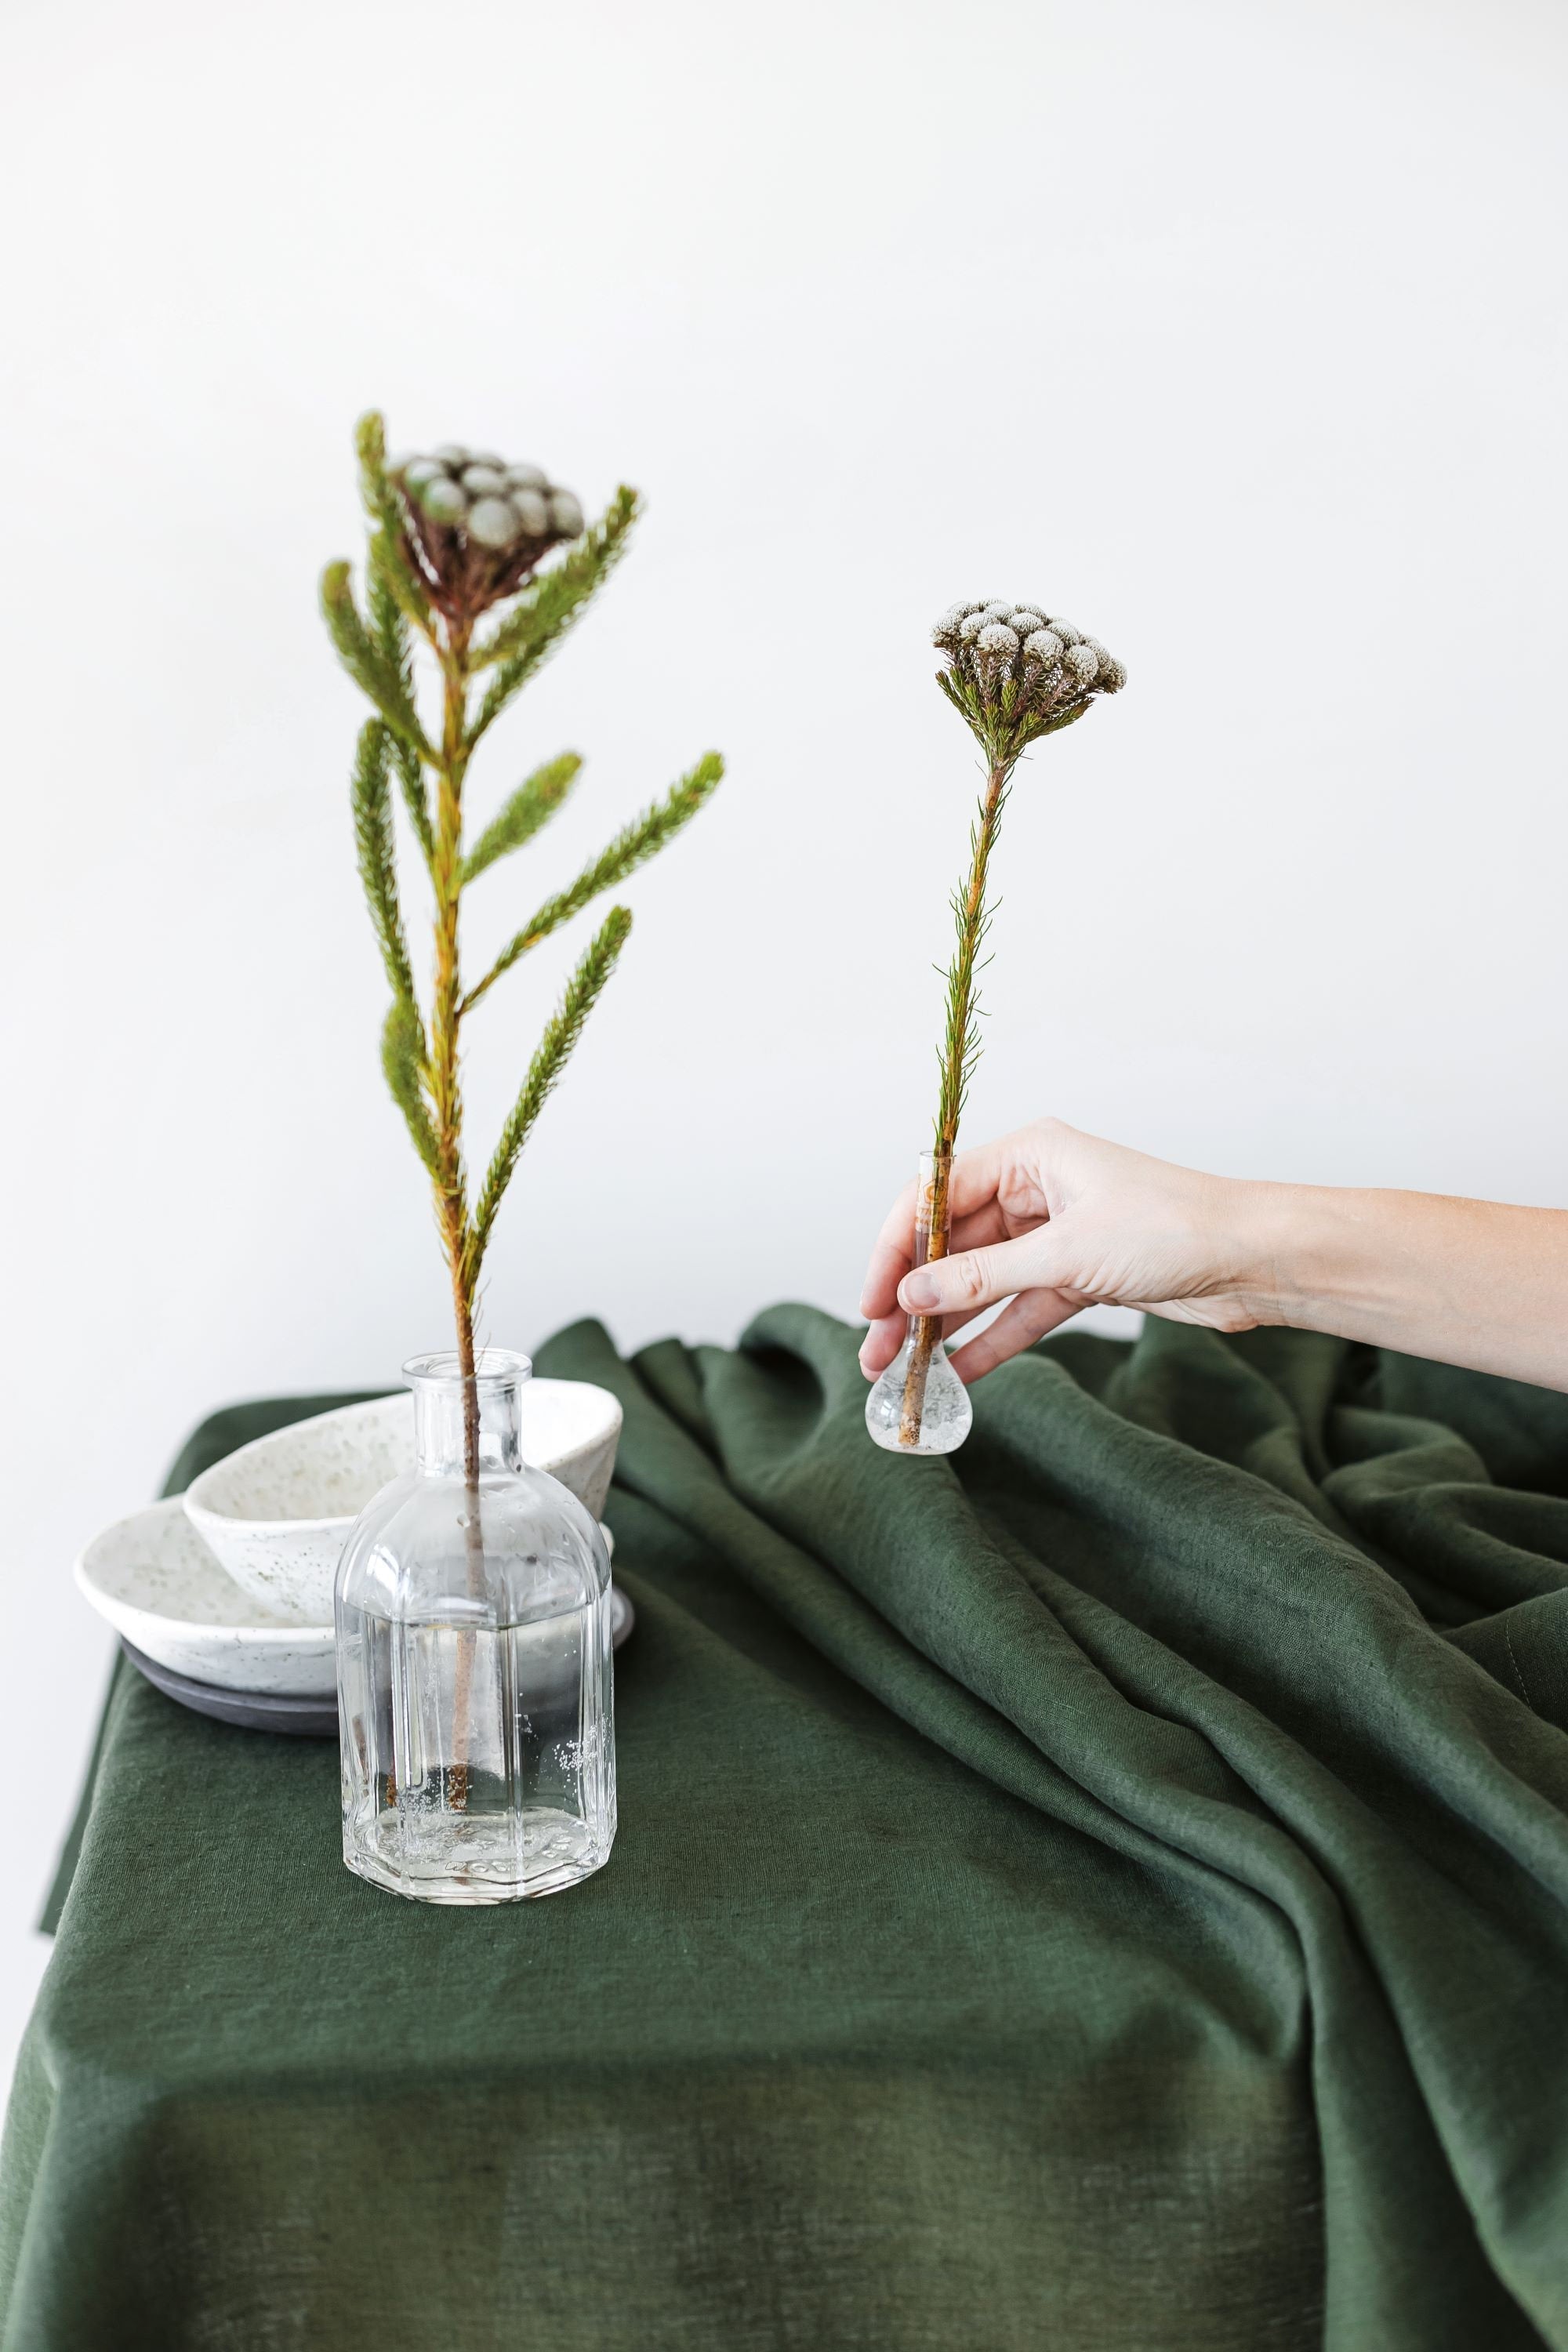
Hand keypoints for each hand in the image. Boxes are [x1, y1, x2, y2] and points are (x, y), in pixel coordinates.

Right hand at [858, 1118, 1279, 1385]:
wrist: (1253, 1259)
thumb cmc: (1174, 1229)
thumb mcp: (1067, 1255)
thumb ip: (984, 1277)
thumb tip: (912, 1294)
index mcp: (1028, 1155)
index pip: (935, 1197)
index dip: (896, 1249)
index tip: (873, 1300)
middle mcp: (1036, 1189)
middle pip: (952, 1245)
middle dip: (912, 1297)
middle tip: (875, 1350)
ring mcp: (1056, 1234)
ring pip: (982, 1282)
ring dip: (944, 1325)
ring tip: (901, 1371)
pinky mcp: (1079, 1275)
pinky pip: (1018, 1309)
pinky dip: (990, 1340)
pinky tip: (957, 1375)